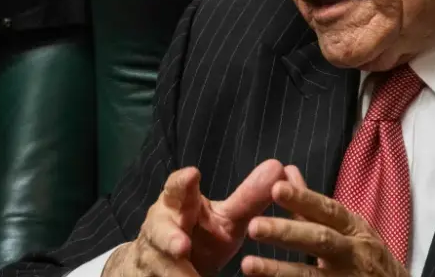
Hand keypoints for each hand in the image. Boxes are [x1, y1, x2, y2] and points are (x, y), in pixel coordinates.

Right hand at [102, 160, 286, 276]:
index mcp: (177, 204)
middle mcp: (161, 226)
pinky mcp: (154, 276)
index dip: (182, 183)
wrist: (163, 264)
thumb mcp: (225, 219)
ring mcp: (154, 255)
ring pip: (160, 263)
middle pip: (159, 229)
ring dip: (174, 272)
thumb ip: (248, 198)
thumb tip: (280, 167)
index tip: (193, 174)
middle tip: (183, 246)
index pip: (176, 188)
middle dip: (169, 238)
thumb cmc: (199, 234)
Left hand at [241, 179, 409, 276]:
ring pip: (313, 275)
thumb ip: (312, 204)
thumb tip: (287, 171)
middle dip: (286, 233)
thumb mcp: (346, 226)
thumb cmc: (363, 253)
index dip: (302, 199)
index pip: (327, 209)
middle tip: (253, 227)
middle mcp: (353, 251)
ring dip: (279, 271)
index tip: (275, 189)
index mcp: (352, 227)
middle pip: (319, 240)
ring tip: (248, 265)